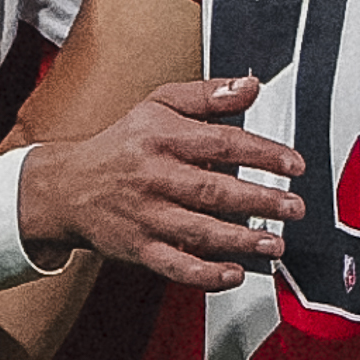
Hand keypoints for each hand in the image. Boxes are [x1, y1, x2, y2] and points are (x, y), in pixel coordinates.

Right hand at [12, 68, 300, 285]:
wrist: (64, 188)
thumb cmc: (121, 144)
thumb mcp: (158, 106)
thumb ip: (207, 96)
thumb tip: (251, 85)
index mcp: (162, 137)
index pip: (220, 143)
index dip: (262, 153)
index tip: (294, 165)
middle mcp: (153, 177)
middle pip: (213, 189)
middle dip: (258, 200)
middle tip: (293, 207)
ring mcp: (145, 215)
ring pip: (198, 230)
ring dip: (240, 239)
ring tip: (274, 242)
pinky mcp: (138, 248)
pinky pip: (175, 265)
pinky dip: (205, 274)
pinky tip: (234, 273)